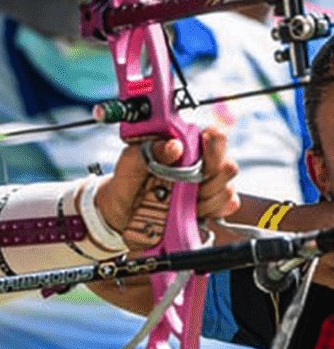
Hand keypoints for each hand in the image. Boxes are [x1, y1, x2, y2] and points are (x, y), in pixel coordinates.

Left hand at [96, 127, 239, 235]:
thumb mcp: (130, 161)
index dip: (213, 144)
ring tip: (178, 199)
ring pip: (226, 189)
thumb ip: (151, 149)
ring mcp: (208, 187)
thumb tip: (173, 146)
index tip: (200, 153)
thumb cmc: (127, 180)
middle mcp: (202, 164)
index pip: (215, 137)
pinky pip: (226, 208)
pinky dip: (210, 211)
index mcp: (185, 145)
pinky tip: (191, 210)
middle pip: (227, 166)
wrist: (121, 211)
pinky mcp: (210, 208)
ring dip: (203, 197)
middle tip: (183, 182)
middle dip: (208, 177)